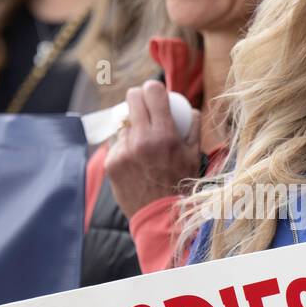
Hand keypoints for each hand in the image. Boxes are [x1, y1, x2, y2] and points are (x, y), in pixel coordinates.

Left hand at [104, 79, 201, 219]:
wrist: (160, 218)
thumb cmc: (181, 184)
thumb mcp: (194, 155)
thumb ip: (193, 127)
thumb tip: (189, 108)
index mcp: (165, 135)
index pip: (152, 91)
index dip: (153, 88)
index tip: (155, 93)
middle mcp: (142, 140)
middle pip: (132, 98)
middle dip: (138, 98)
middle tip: (143, 106)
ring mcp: (124, 151)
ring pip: (124, 123)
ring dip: (132, 128)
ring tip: (142, 144)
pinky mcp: (111, 163)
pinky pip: (117, 144)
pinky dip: (125, 148)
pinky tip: (135, 161)